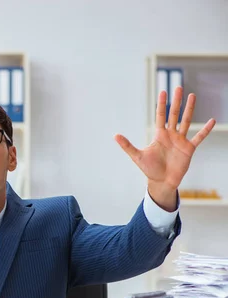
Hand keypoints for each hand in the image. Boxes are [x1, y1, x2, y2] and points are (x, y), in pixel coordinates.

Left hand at [115, 87, 215, 210]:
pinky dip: (205, 130)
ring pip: (187, 121)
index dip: (161, 104)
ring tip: (193, 96)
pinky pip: (199, 137)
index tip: (163, 91)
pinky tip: (211, 120)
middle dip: (176, 101)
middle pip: (174, 114)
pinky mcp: (189, 149)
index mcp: (159, 135)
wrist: (162, 181)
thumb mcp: (137, 156)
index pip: (160, 115)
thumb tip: (115, 135)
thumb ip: (127, 145)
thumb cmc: (149, 169)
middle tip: (178, 87)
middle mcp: (170, 135)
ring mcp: (181, 141)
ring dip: (189, 109)